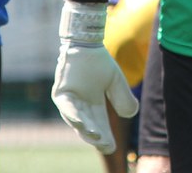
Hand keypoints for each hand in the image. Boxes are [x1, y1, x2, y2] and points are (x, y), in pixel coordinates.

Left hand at [51, 1, 138, 152]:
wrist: (87, 44)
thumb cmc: (99, 62)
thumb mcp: (116, 81)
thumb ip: (123, 96)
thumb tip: (131, 114)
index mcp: (93, 106)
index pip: (100, 125)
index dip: (106, 137)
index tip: (112, 147)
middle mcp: (80, 107)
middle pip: (89, 126)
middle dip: (97, 137)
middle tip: (105, 145)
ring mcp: (69, 102)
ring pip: (77, 120)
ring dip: (86, 129)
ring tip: (96, 136)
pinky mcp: (60, 94)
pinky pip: (66, 108)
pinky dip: (73, 116)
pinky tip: (82, 123)